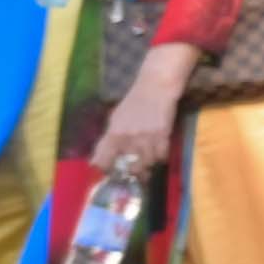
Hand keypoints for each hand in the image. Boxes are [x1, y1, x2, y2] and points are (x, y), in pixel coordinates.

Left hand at [95, 49, 191, 173]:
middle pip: (128, 167)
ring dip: (146, 168)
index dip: (106, 169)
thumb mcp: (115, 118)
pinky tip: (158, 155)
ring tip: (146, 169)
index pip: (104, 159)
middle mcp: (128, 137)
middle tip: (132, 176)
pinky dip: (160, 158)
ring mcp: (146, 137)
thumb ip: (109, 138)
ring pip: (146, 163)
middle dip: (130, 174)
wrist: (155, 87)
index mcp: (113, 133)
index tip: (109, 172)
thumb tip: (100, 158)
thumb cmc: (133, 102)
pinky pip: (161, 155)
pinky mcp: (163, 135)